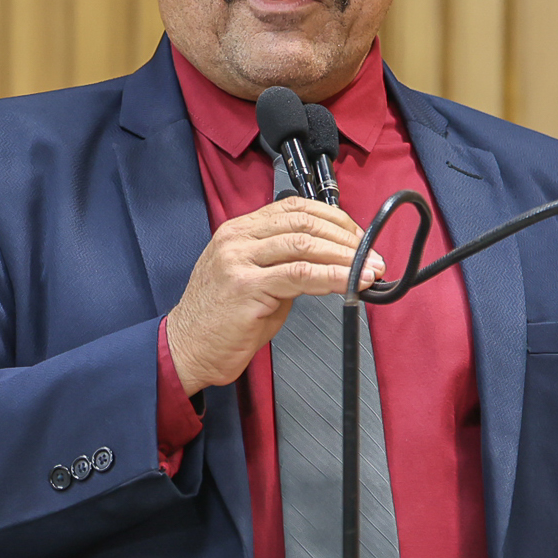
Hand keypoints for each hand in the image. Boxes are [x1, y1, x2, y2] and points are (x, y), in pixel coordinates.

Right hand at [165, 197, 384, 394]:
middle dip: (346, 237)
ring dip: (345, 257)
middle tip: (371, 256)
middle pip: (304, 222)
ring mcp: (239, 261)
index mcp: (238, 231)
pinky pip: (300, 275)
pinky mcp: (247, 287)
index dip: (333, 218)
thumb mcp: (252, 280)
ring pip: (305, 244)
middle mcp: (237, 239)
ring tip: (369, 270)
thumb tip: (328, 261)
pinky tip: (351, 283)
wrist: (186, 349)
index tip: (357, 237)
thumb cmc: (219, 321)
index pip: (294, 208)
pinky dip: (332, 277)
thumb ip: (283, 264)